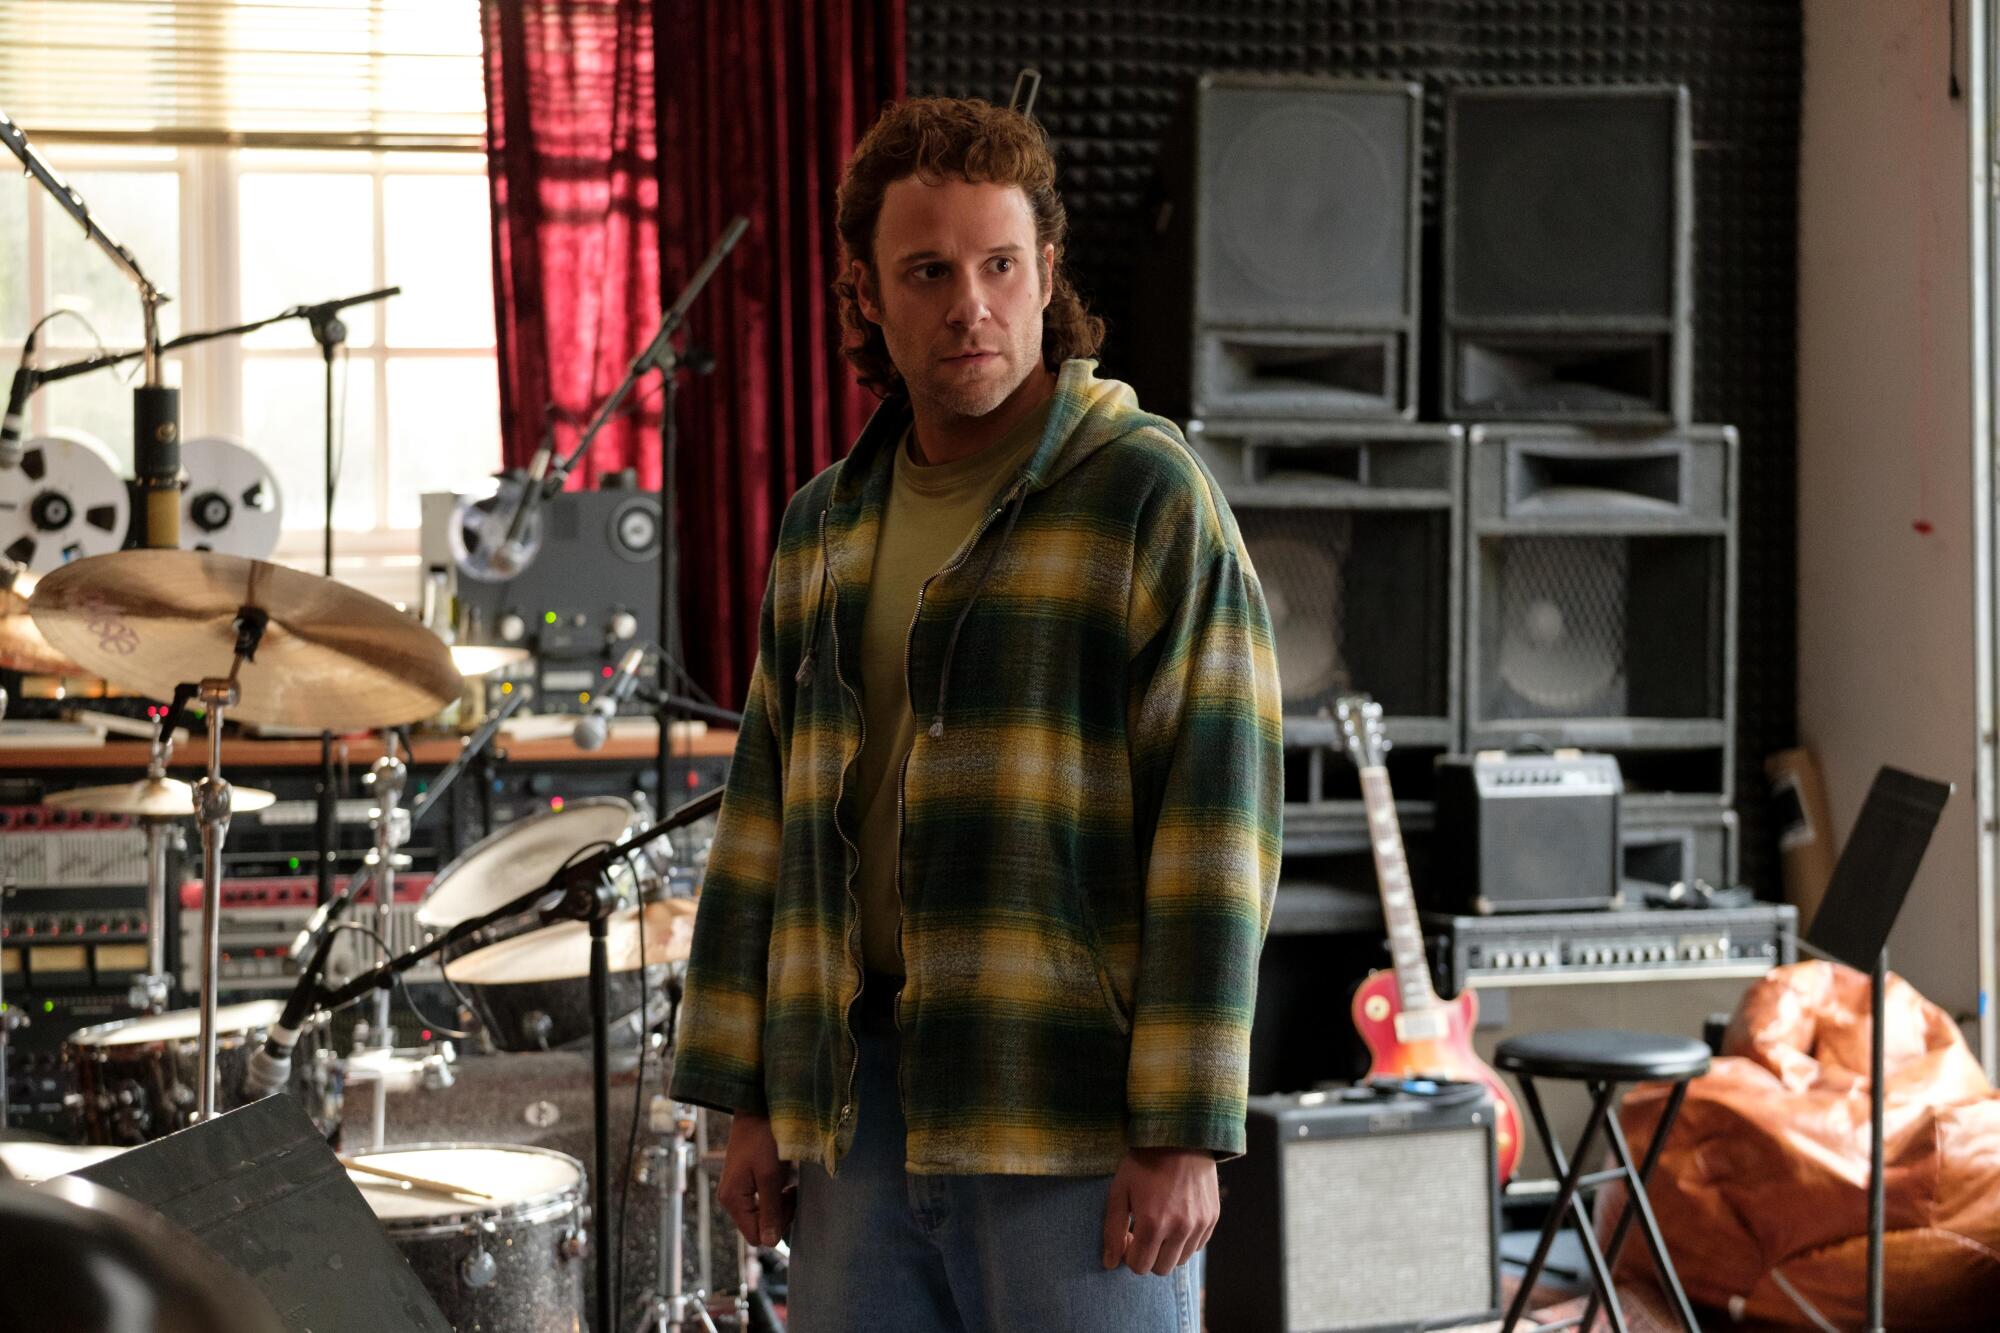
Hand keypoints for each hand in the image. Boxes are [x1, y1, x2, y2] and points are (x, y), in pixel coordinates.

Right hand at [717, 1111, 793, 1246]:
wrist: (757, 1108)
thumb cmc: (764, 1139)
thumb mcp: (770, 1175)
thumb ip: (770, 1210)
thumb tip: (769, 1243)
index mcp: (733, 1200)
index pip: (755, 1236)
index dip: (776, 1226)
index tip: (790, 1201)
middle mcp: (730, 1199)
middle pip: (758, 1226)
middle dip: (779, 1214)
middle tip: (792, 1192)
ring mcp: (736, 1191)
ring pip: (761, 1214)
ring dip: (779, 1205)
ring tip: (789, 1185)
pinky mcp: (744, 1182)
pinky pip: (761, 1202)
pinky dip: (775, 1196)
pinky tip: (783, 1182)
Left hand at [1100, 1147, 1217, 1275]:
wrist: (1180, 1137)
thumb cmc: (1143, 1162)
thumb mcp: (1119, 1191)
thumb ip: (1112, 1230)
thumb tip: (1109, 1263)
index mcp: (1153, 1224)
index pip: (1139, 1266)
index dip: (1129, 1254)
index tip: (1128, 1235)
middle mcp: (1180, 1229)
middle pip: (1161, 1269)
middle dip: (1148, 1256)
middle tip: (1142, 1232)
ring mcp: (1199, 1224)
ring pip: (1180, 1260)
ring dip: (1167, 1250)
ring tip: (1160, 1224)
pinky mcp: (1212, 1218)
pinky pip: (1197, 1246)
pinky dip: (1184, 1241)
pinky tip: (1176, 1218)